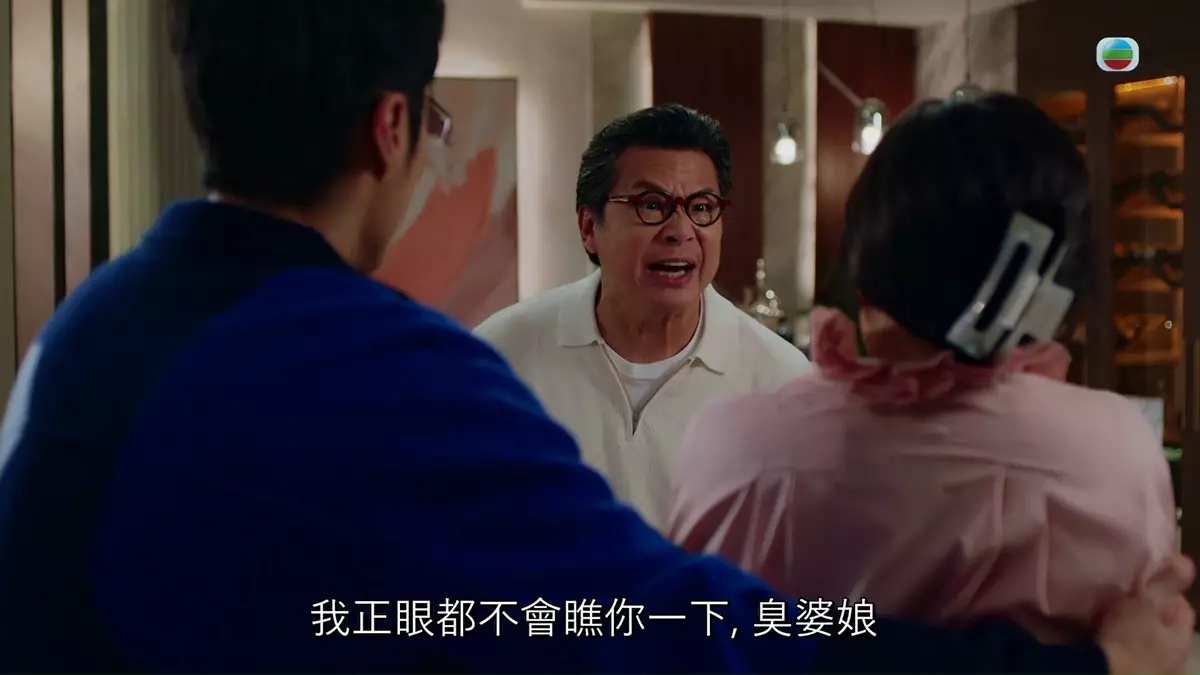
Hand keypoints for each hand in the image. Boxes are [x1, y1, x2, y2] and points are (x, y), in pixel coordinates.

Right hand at [1098, 555, 1195, 674]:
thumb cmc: (1127, 640)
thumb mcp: (1147, 604)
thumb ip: (1167, 583)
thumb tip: (1186, 560)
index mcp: (1182, 640)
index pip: (1185, 609)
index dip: (1169, 592)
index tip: (1147, 583)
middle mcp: (1176, 661)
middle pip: (1168, 628)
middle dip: (1154, 614)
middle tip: (1130, 600)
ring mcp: (1156, 673)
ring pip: (1152, 644)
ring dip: (1140, 633)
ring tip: (1118, 620)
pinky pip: (1133, 656)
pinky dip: (1126, 647)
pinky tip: (1110, 642)